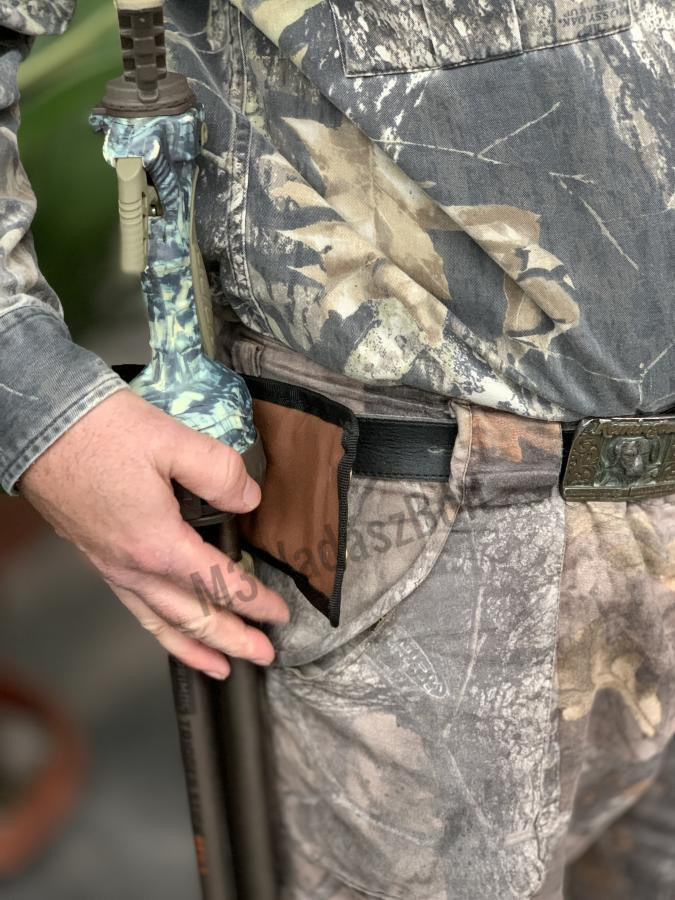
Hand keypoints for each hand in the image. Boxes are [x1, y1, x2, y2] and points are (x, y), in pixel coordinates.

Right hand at [20, 389, 288, 678]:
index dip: (253, 602)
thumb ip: (220, 473)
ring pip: (159, 622)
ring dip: (194, 647)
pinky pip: (134, 606)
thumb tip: (249, 499)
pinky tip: (168, 626)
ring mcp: (111, 565)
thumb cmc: (99, 431)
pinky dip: (158, 628)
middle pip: (191, 617)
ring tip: (219, 666)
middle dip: (231, 640)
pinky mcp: (97, 555)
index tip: (279, 614)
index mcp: (157, 544)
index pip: (218, 585)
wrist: (40, 424)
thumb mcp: (172, 440)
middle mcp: (132, 566)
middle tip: (262, 655)